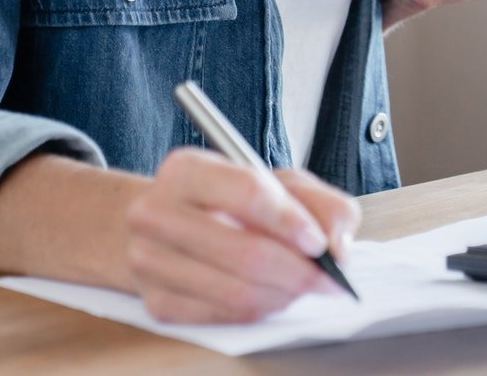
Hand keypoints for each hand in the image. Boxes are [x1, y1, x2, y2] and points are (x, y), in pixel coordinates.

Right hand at [122, 149, 359, 324]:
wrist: (164, 226)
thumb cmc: (227, 201)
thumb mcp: (277, 183)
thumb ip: (320, 203)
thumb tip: (338, 247)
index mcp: (187, 169)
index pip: (248, 192)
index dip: (291, 222)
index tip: (320, 243)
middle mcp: (157, 212)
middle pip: (245, 252)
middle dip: (299, 271)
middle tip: (329, 279)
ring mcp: (149, 260)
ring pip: (237, 292)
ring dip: (284, 295)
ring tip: (304, 287)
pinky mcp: (156, 302)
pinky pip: (223, 316)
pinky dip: (260, 311)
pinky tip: (274, 297)